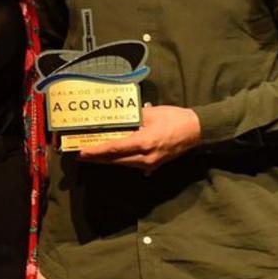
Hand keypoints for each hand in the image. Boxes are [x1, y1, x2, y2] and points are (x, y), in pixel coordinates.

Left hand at [77, 105, 200, 171]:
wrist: (196, 131)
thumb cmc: (174, 119)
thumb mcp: (152, 113)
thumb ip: (133, 117)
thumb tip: (117, 119)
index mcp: (144, 142)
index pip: (114, 148)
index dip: (97, 150)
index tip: (82, 152)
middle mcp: (145, 157)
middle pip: (116, 160)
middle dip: (98, 158)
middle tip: (81, 155)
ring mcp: (150, 164)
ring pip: (123, 164)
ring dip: (108, 160)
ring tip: (93, 155)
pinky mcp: (154, 165)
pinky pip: (132, 164)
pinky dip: (120, 160)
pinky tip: (112, 156)